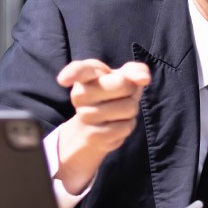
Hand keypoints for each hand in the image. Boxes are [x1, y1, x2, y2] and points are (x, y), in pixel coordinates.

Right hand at [53, 60, 150, 193]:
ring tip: (118, 109)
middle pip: (122, 84)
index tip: (63, 80)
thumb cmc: (113, 92)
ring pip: (127, 108)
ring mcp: (85, 116)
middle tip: (121, 94)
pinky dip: (128, 125)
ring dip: (131, 109)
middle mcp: (80, 94)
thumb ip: (136, 71)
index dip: (71, 74)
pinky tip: (117, 123)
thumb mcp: (124, 76)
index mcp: (86, 74)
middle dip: (131, 89)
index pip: (78, 71)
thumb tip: (144, 79)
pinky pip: (125, 128)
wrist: (98, 122)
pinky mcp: (93, 136)